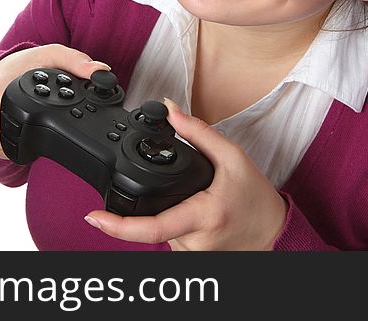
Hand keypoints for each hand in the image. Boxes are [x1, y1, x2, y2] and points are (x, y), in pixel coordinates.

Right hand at [0, 43, 109, 158]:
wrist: (1, 68)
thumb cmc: (26, 63)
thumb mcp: (53, 56)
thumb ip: (77, 62)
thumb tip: (102, 72)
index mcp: (0, 91)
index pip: (29, 119)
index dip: (51, 120)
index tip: (58, 114)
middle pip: (23, 137)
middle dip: (41, 129)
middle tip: (45, 113)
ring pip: (14, 146)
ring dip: (27, 138)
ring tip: (32, 117)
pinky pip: (4, 150)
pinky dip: (16, 142)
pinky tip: (20, 125)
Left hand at [84, 98, 288, 249]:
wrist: (273, 231)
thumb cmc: (256, 198)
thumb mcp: (233, 157)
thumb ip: (198, 132)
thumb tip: (169, 109)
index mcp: (204, 215)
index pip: (152, 228)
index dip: (118, 227)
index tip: (93, 218)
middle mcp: (195, 241)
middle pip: (153, 220)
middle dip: (155, 200)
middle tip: (187, 189)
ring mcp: (192, 254)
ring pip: (161, 229)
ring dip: (168, 211)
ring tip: (198, 200)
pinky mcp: (191, 258)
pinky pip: (171, 237)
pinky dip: (176, 221)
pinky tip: (195, 211)